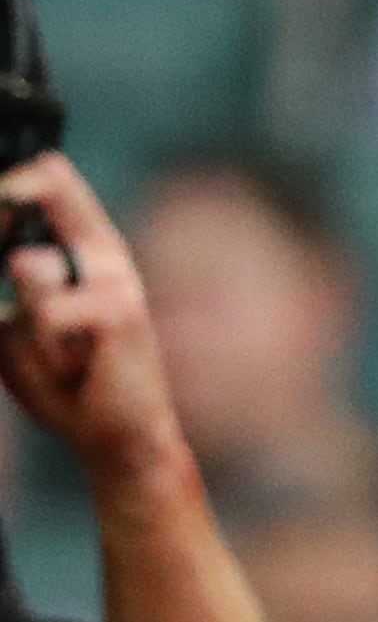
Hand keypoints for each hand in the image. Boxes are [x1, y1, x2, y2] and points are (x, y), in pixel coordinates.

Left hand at [0, 159, 187, 479]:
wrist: (117, 439)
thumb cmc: (64, 381)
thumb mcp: (11, 327)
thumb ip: (4, 285)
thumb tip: (15, 257)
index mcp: (80, 250)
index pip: (46, 182)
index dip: (11, 183)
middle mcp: (103, 253)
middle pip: (47, 185)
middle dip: (5, 201)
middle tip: (14, 271)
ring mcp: (116, 279)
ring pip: (30, 265)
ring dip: (22, 319)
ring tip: (52, 352)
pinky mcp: (121, 311)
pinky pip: (45, 312)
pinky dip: (44, 346)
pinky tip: (72, 366)